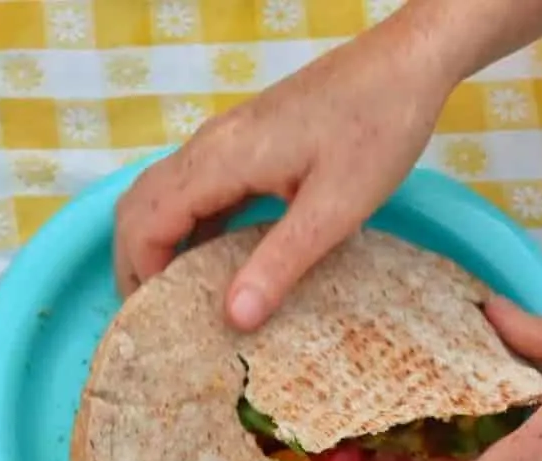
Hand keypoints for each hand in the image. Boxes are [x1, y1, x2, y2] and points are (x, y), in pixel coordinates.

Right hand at [112, 17, 456, 329]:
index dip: (140, 273)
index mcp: (220, 160)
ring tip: (175, 294)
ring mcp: (224, 140)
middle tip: (153, 314)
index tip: (160, 318)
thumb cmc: (378, 125)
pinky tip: (212, 258)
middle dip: (134, 262)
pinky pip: (192, 187)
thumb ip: (280, 262)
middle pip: (138, 206)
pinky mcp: (244, 141)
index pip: (145, 222)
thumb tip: (235, 318)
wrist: (408, 60)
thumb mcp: (336, 206)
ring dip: (157, 243)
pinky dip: (186, 226)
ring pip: (160, 194)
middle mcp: (209, 146)